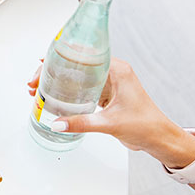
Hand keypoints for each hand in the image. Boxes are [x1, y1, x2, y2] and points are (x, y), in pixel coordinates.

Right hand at [27, 58, 194, 167]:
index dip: (59, 59)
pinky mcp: (106, 94)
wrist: (159, 138)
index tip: (42, 64)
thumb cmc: (146, 125)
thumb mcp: (110, 123)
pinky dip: (66, 91)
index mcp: (117, 70)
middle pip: (75, 64)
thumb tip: (57, 123)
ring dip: (57, 81)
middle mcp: (112, 72)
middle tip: (35, 82)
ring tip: (39, 89)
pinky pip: (81, 88)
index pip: (82, 56)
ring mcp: (109, 83)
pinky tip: (53, 98)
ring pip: (77, 76)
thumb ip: (81, 123)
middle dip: (52, 72)